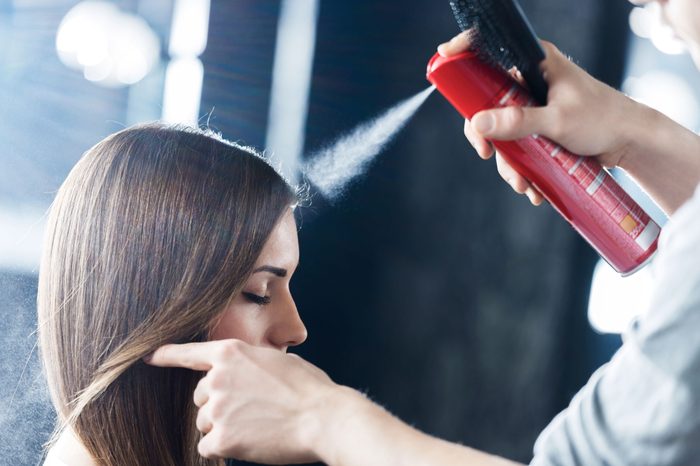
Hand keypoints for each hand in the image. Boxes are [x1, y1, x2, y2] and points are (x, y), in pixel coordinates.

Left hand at [146, 339, 341, 462]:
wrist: (323, 418)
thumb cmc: (310, 389)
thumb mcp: (279, 361)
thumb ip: (253, 365)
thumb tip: (251, 377)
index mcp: (232, 353)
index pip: (190, 354)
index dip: (167, 355)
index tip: (148, 357)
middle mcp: (218, 378)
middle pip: (200, 397)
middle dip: (219, 405)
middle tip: (251, 411)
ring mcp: (218, 408)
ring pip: (204, 422)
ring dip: (223, 427)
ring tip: (255, 426)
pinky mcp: (222, 437)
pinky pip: (208, 446)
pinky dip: (224, 447)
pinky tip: (249, 442)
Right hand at [437, 32, 643, 205]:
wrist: (630, 142)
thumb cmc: (602, 119)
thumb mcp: (557, 121)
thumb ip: (518, 122)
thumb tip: (478, 124)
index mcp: (534, 62)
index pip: (492, 47)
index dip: (465, 50)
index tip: (444, 56)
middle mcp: (529, 80)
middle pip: (486, 100)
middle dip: (487, 137)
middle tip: (487, 155)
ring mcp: (532, 104)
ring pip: (501, 131)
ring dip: (509, 162)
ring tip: (524, 185)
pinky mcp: (537, 126)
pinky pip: (517, 145)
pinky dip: (521, 167)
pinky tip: (533, 187)